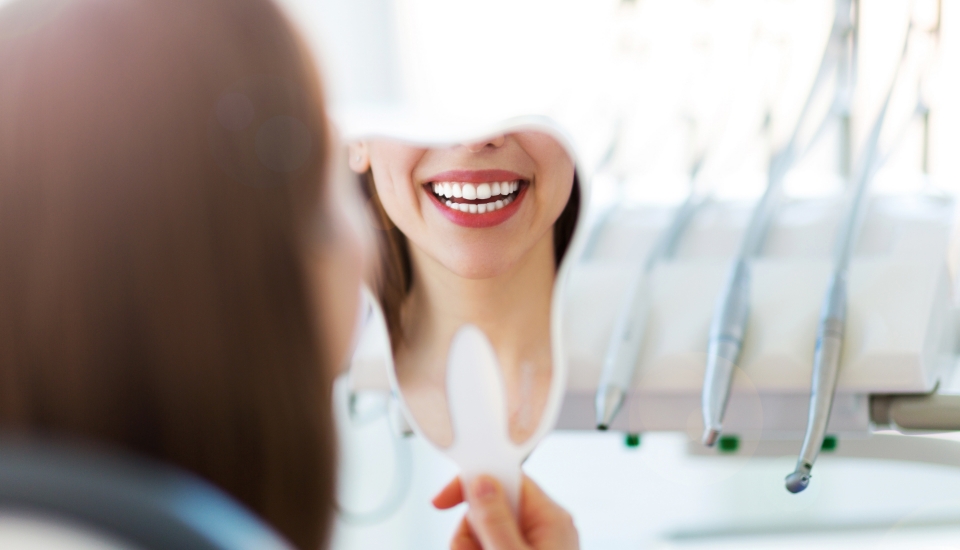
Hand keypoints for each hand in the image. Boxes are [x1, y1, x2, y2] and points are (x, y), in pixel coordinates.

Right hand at [432, 474, 578, 549]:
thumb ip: (496, 522)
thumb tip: (482, 484)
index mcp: (550, 518)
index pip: (508, 478)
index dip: (474, 482)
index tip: (443, 499)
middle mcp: (542, 528)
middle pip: (487, 508)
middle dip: (469, 532)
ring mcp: (530, 545)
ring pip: (480, 531)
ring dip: (469, 547)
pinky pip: (484, 545)